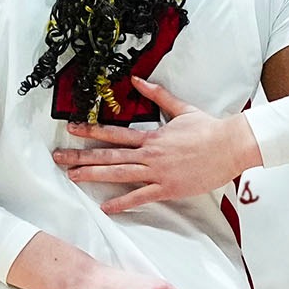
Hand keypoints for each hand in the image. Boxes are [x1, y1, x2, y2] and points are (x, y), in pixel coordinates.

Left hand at [51, 77, 260, 213]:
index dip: (90, 131)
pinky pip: (140, 197)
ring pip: (119, 174)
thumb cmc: (208, 129)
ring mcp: (157, 172)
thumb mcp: (182, 108)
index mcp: (152, 136)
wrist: (230, 146)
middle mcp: (150, 154)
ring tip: (72, 177)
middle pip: (109, 155)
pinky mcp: (168, 188)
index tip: (70, 129)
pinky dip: (122, 203)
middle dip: (81, 156)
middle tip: (58, 158)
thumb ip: (158, 95)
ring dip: (93, 175)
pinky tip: (105, 208)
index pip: (114, 133)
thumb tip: (138, 80)